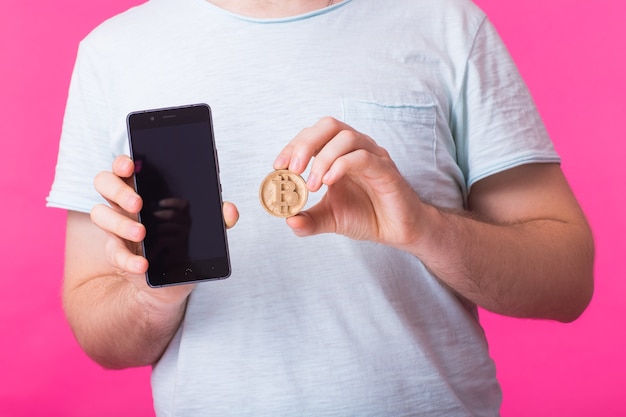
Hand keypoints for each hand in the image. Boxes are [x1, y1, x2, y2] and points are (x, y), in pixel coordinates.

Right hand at [90, 155, 238, 297]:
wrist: (168, 281)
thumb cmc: (182, 243)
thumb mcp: (202, 229)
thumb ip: (216, 217)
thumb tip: (230, 210)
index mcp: (143, 188)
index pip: (124, 167)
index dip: (123, 162)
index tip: (131, 165)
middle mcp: (124, 203)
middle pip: (104, 182)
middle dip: (119, 190)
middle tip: (139, 203)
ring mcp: (117, 226)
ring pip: (101, 214)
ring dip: (120, 223)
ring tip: (141, 233)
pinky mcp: (117, 252)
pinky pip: (114, 252)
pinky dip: (127, 259)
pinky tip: (142, 265)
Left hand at [273, 117, 427, 250]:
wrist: (398, 231)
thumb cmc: (367, 216)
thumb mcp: (330, 219)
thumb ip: (308, 220)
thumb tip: (288, 220)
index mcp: (339, 153)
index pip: (313, 135)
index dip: (293, 146)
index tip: (278, 167)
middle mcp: (356, 148)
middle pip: (329, 125)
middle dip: (305, 144)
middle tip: (293, 170)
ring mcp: (372, 156)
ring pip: (346, 137)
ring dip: (323, 159)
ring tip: (312, 185)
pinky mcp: (385, 170)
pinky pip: (363, 157)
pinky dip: (342, 165)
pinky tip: (329, 182)